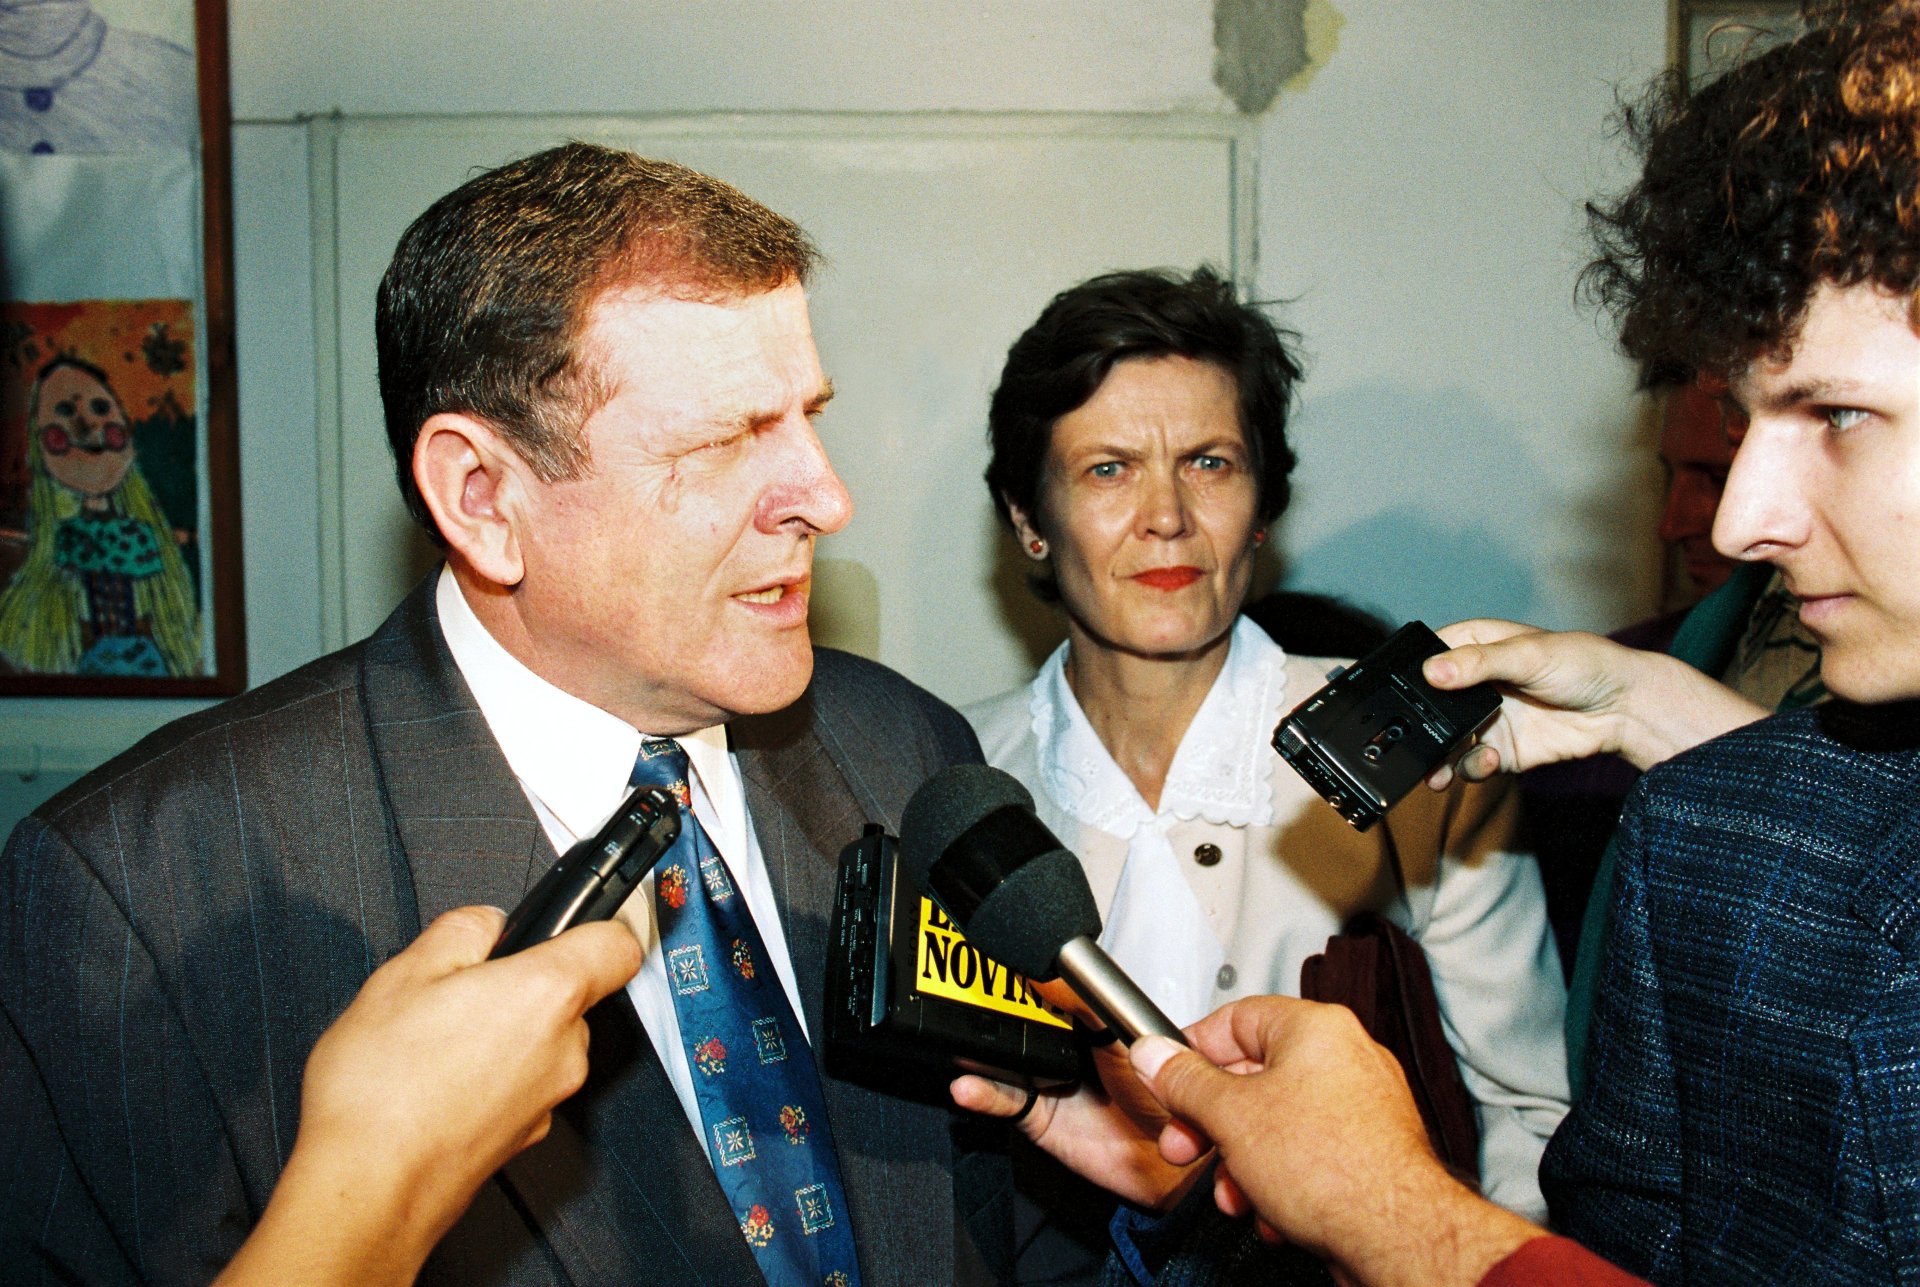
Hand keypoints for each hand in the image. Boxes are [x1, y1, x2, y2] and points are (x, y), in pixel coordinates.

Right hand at [216, 907, 642, 1286]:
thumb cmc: (383, 1091)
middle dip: (523, 984)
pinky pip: (521, 1085)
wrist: (367, 1189)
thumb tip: (487, 923)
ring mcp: (548, 1099)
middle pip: (571, 996)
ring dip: (503, 1034)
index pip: (618, 945)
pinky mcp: (525, 1137)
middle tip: (462, 989)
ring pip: (542, 1043)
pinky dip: (491, 1077)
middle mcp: (564, 1049)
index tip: (571, 922)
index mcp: (547, 994)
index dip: (596, 924)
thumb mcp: (405, 974)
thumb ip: (461, 930)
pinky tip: (437, 1082)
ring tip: (436, 1041)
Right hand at [949, 979, 1205, 1209]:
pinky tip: (970, 1087)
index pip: (1051, 990)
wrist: (1176, 1168)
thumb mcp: (1134, 1043)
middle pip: (1022, 1022)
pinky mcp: (1040, 1118)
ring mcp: (1051, 1084)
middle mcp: (1068, 1050)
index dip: (1027, 978)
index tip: (1006, 967)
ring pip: (1009, 1062)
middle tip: (981, 1004)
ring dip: (985, 1055)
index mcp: (1093, 1021)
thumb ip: (1095, 1010)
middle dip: (999, 1014)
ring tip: (966, 1045)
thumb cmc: (1169, 1103)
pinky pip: (1008, 1103)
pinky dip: (985, 1094)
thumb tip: (1061, 977)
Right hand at [1129, 997, 1543, 1286]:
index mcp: (1316, 1029)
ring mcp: (1362, 1107)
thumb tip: (1154, 1054)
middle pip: (1252, 1076)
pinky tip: (1272, 1212)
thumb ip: (1183, 1081)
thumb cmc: (1336, 1168)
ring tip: (1233, 1193)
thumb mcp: (1231, 1116)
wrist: (1396, 1237)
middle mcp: (1345, 1058)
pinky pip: (1308, 1155)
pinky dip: (1280, 1181)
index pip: (1236, 1018)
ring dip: (1242, 1162)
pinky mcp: (1370, 1153)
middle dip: (1212, 1123)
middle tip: (1186, 1143)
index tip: (1166, 1077)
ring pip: (1277, 1123)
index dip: (1192, 1051)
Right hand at [1421, 618, 1765, 782]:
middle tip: (1407, 741)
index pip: (1428, 657)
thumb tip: (1434, 671)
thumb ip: (1481, 663)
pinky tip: (1483, 761)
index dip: (1409, 675)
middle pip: (1428, 706)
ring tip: (1435, 770)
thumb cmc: (1585, 664)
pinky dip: (1470, 767)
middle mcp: (1473, 684)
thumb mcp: (1530, 654)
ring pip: (1443, 740)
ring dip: (1436, 757)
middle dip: (1416, 726)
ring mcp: (1485, 719)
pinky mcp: (1500, 749)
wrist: (1624, 709)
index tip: (1394, 693)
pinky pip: (1470, 762)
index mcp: (1475, 647)